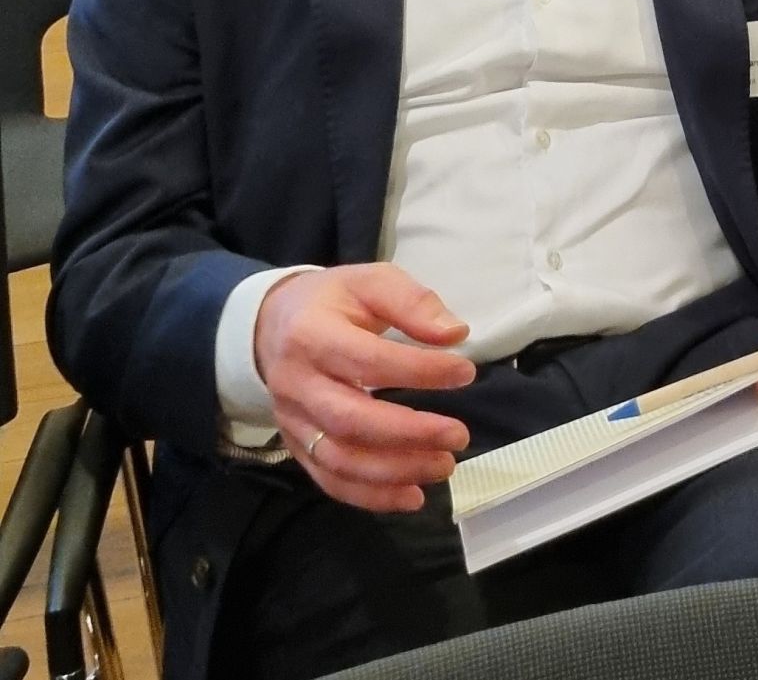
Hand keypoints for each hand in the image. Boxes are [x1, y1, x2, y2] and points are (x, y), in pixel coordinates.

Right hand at [254, 265, 475, 512]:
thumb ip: (412, 302)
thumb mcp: (371, 280)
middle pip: (350, 420)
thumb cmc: (332, 301)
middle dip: (409, 433)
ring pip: (339, 459)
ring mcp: (292, 421)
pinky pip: (328, 479)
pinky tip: (411, 497)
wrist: (270, 325)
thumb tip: (455, 334)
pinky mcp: (295, 445)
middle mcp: (297, 384)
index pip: (369, 360)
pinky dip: (369, 495)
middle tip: (459, 436)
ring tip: (444, 466)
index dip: (419, 370)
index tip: (465, 373)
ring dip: (394, 471)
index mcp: (313, 335)